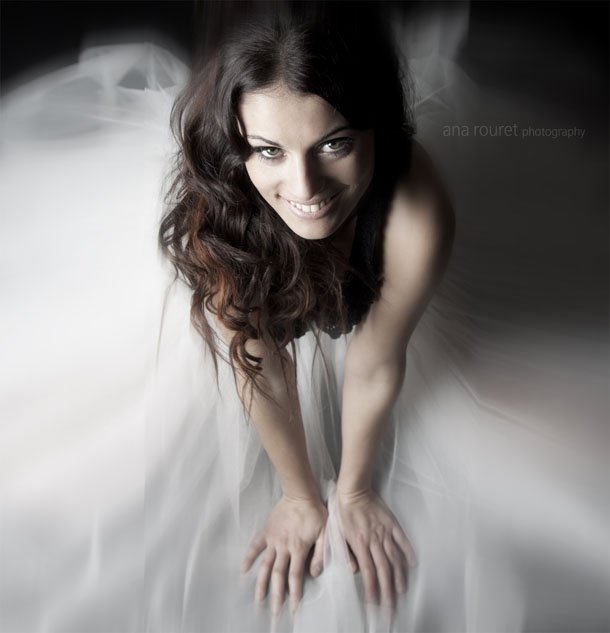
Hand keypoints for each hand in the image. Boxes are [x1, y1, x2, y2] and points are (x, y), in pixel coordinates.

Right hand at [241, 494, 327, 614]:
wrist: (300, 494)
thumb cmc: (316, 513)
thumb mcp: (326, 533)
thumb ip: (321, 553)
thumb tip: (315, 573)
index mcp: (299, 548)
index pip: (295, 576)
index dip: (295, 593)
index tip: (293, 608)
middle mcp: (284, 547)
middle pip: (278, 575)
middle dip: (277, 595)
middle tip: (274, 611)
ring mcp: (273, 539)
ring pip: (265, 565)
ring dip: (261, 583)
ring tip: (258, 599)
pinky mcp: (266, 531)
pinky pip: (255, 546)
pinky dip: (248, 558)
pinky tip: (244, 571)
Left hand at [336, 487, 416, 607]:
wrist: (353, 491)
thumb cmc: (342, 512)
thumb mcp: (338, 533)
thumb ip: (346, 553)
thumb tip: (354, 570)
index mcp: (360, 544)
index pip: (369, 572)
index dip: (372, 589)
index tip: (374, 602)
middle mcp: (374, 541)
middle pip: (383, 570)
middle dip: (388, 590)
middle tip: (391, 605)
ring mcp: (384, 532)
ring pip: (394, 558)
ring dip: (398, 576)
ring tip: (401, 590)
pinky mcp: (391, 523)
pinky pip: (402, 540)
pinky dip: (408, 552)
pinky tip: (412, 564)